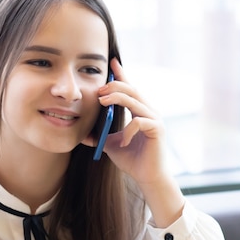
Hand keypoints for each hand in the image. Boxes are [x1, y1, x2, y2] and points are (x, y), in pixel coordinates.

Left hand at [88, 58, 167, 184]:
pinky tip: (122, 141)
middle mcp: (149, 112)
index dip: (122, 74)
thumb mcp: (111, 144)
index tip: (112, 62)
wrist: (147, 178)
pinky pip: (139, 122)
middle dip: (114, 86)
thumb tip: (81, 133)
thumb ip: (100, 136)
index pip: (130, 88)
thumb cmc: (132, 160)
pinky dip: (127, 130)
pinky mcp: (157, 130)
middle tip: (98, 90)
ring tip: (102, 102)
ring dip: (117, 99)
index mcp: (139, 111)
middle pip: (132, 90)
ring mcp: (155, 120)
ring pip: (135, 100)